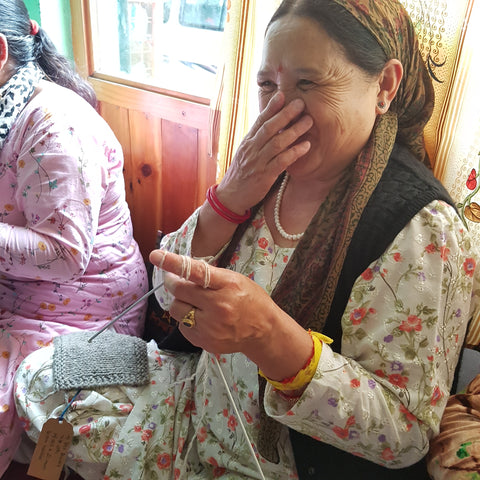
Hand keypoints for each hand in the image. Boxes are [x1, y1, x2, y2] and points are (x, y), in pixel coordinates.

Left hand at [149, 249, 312, 379]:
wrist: (264, 332)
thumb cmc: (250, 300)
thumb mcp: (235, 280)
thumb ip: (209, 276)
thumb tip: (181, 272)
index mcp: (227, 286)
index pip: (195, 271)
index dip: (172, 262)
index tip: (156, 255)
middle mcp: (218, 306)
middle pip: (179, 291)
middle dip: (173, 283)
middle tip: (175, 280)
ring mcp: (210, 327)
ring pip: (176, 310)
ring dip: (180, 303)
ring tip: (194, 302)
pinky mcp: (204, 341)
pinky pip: (182, 326)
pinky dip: (187, 319)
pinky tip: (201, 318)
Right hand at [217, 91, 312, 213]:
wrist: (230, 196)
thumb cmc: (241, 174)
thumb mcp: (245, 153)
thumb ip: (257, 140)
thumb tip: (270, 125)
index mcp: (247, 142)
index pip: (259, 121)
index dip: (271, 107)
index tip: (282, 95)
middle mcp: (252, 149)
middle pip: (269, 128)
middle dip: (285, 114)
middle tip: (300, 103)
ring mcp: (258, 162)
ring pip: (277, 143)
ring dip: (294, 131)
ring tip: (308, 121)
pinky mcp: (264, 176)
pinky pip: (281, 162)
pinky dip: (294, 152)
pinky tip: (306, 146)